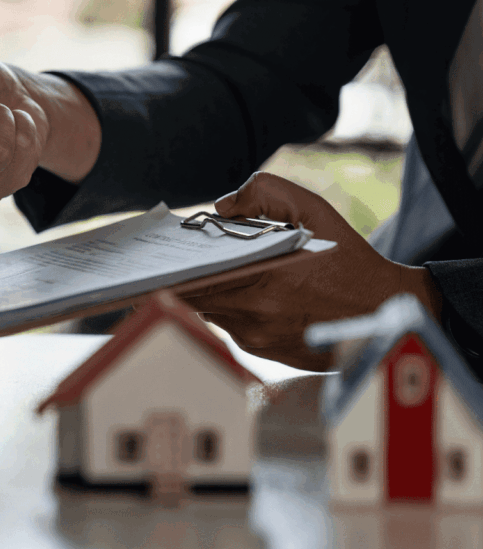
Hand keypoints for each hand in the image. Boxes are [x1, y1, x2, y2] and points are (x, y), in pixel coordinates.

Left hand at [178, 172, 441, 370]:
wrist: (386, 316)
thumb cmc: (349, 261)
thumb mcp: (315, 211)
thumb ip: (268, 194)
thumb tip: (223, 206)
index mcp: (265, 282)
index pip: (194, 281)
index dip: (174, 269)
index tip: (162, 257)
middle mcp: (256, 317)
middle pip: (195, 298)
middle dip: (185, 278)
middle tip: (176, 260)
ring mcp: (258, 340)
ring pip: (212, 312)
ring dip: (208, 292)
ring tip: (209, 269)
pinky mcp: (265, 354)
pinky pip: (232, 327)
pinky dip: (230, 307)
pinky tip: (241, 290)